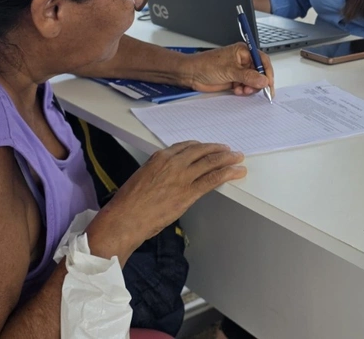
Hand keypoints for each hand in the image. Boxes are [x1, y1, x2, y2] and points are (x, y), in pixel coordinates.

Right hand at [96, 141, 245, 247]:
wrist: (126, 217)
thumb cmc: (129, 202)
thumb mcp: (142, 177)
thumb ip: (159, 173)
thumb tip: (169, 178)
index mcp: (159, 157)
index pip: (185, 147)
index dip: (200, 147)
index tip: (207, 148)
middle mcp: (173, 163)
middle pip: (201, 151)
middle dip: (217, 149)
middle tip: (228, 150)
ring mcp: (182, 177)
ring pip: (210, 162)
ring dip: (227, 159)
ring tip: (237, 158)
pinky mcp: (188, 193)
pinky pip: (212, 179)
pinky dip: (227, 174)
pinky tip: (235, 172)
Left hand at [182, 43, 273, 95]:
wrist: (192, 74)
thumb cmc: (206, 65)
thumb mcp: (230, 70)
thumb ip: (248, 76)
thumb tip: (263, 80)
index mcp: (243, 51)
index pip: (262, 60)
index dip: (267, 72)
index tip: (269, 83)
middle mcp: (242, 60)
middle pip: (259, 72)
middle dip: (258, 82)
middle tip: (254, 89)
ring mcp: (238, 71)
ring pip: (253, 81)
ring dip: (250, 88)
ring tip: (242, 90)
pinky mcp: (234, 80)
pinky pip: (245, 86)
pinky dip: (243, 90)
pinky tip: (237, 90)